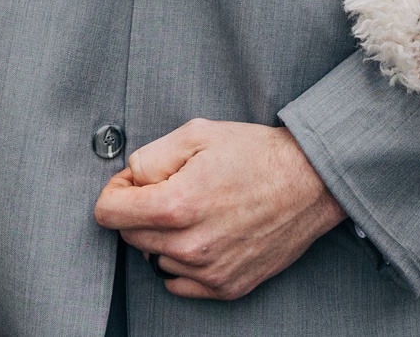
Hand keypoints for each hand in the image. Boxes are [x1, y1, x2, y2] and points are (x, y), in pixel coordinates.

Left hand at [92, 120, 344, 299]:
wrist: (311, 181)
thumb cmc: (257, 154)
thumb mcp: (199, 133)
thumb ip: (151, 156)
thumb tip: (129, 180)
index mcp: (177, 205)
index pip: (108, 213)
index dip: (114, 192)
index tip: (131, 184)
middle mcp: (189, 246)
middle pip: (129, 237)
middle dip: (140, 211)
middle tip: (170, 188)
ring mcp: (208, 271)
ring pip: (155, 259)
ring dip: (165, 237)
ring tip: (197, 210)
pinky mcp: (226, 286)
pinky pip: (179, 282)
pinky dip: (184, 260)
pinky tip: (206, 234)